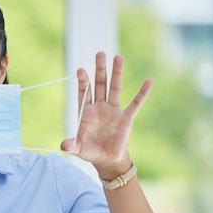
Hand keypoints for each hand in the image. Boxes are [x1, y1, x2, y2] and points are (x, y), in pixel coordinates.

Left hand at [60, 52, 151, 178]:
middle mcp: (100, 107)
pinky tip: (148, 82)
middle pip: (99, 84)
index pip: (84, 93)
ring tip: (118, 57)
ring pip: (115, 88)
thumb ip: (70, 145)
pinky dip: (142, 93)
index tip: (81, 70)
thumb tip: (63, 146)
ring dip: (116, 73)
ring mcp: (113, 111)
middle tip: (100, 53)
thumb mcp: (78, 149)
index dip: (83, 82)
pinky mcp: (126, 118)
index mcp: (86, 112)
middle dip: (99, 69)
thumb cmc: (89, 151)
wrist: (106, 159)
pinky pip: (135, 104)